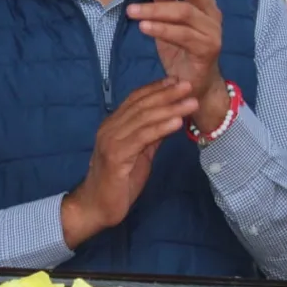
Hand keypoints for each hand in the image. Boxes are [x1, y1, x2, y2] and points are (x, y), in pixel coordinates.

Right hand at [61, 79, 199, 247]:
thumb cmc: (117, 183)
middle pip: (141, 105)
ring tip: (190, 102)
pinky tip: (177, 123)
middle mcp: (110, 128)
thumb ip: (151, 137)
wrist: (96, 206)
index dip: (156, 88)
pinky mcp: (116, 156)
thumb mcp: (139, 155)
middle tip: (188, 85)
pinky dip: (161, 128)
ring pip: (143, 118)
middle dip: (167, 94)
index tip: (176, 80)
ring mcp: (111, 141)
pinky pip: (142, 137)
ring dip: (169, 108)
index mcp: (113, 126)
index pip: (135, 100)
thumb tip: (170, 119)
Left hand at [127, 0, 228, 132]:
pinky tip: (143, 27)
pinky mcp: (207, 50)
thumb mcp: (168, 23)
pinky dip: (161, 29)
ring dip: (155, 9)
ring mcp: (212, 32)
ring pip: (185, 12)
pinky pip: (183, 35)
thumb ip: (164, 2)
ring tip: (132, 11)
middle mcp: (213, 15)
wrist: (194, 85)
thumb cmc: (181, 52)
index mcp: (205, 4)